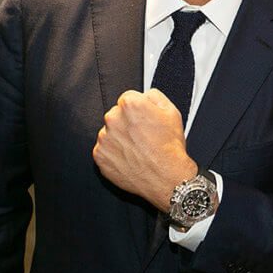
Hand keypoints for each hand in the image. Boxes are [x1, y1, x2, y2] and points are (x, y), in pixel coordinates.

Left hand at [92, 88, 197, 211]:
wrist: (166, 177)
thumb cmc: (170, 147)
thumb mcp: (172, 112)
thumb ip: (155, 96)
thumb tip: (145, 95)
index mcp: (130, 105)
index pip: (128, 99)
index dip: (139, 109)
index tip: (144, 120)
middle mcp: (112, 119)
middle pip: (116, 115)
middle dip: (127, 123)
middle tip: (143, 136)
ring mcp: (104, 139)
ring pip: (110, 133)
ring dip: (120, 138)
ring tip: (137, 149)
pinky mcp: (100, 157)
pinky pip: (105, 150)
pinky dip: (114, 154)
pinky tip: (130, 158)